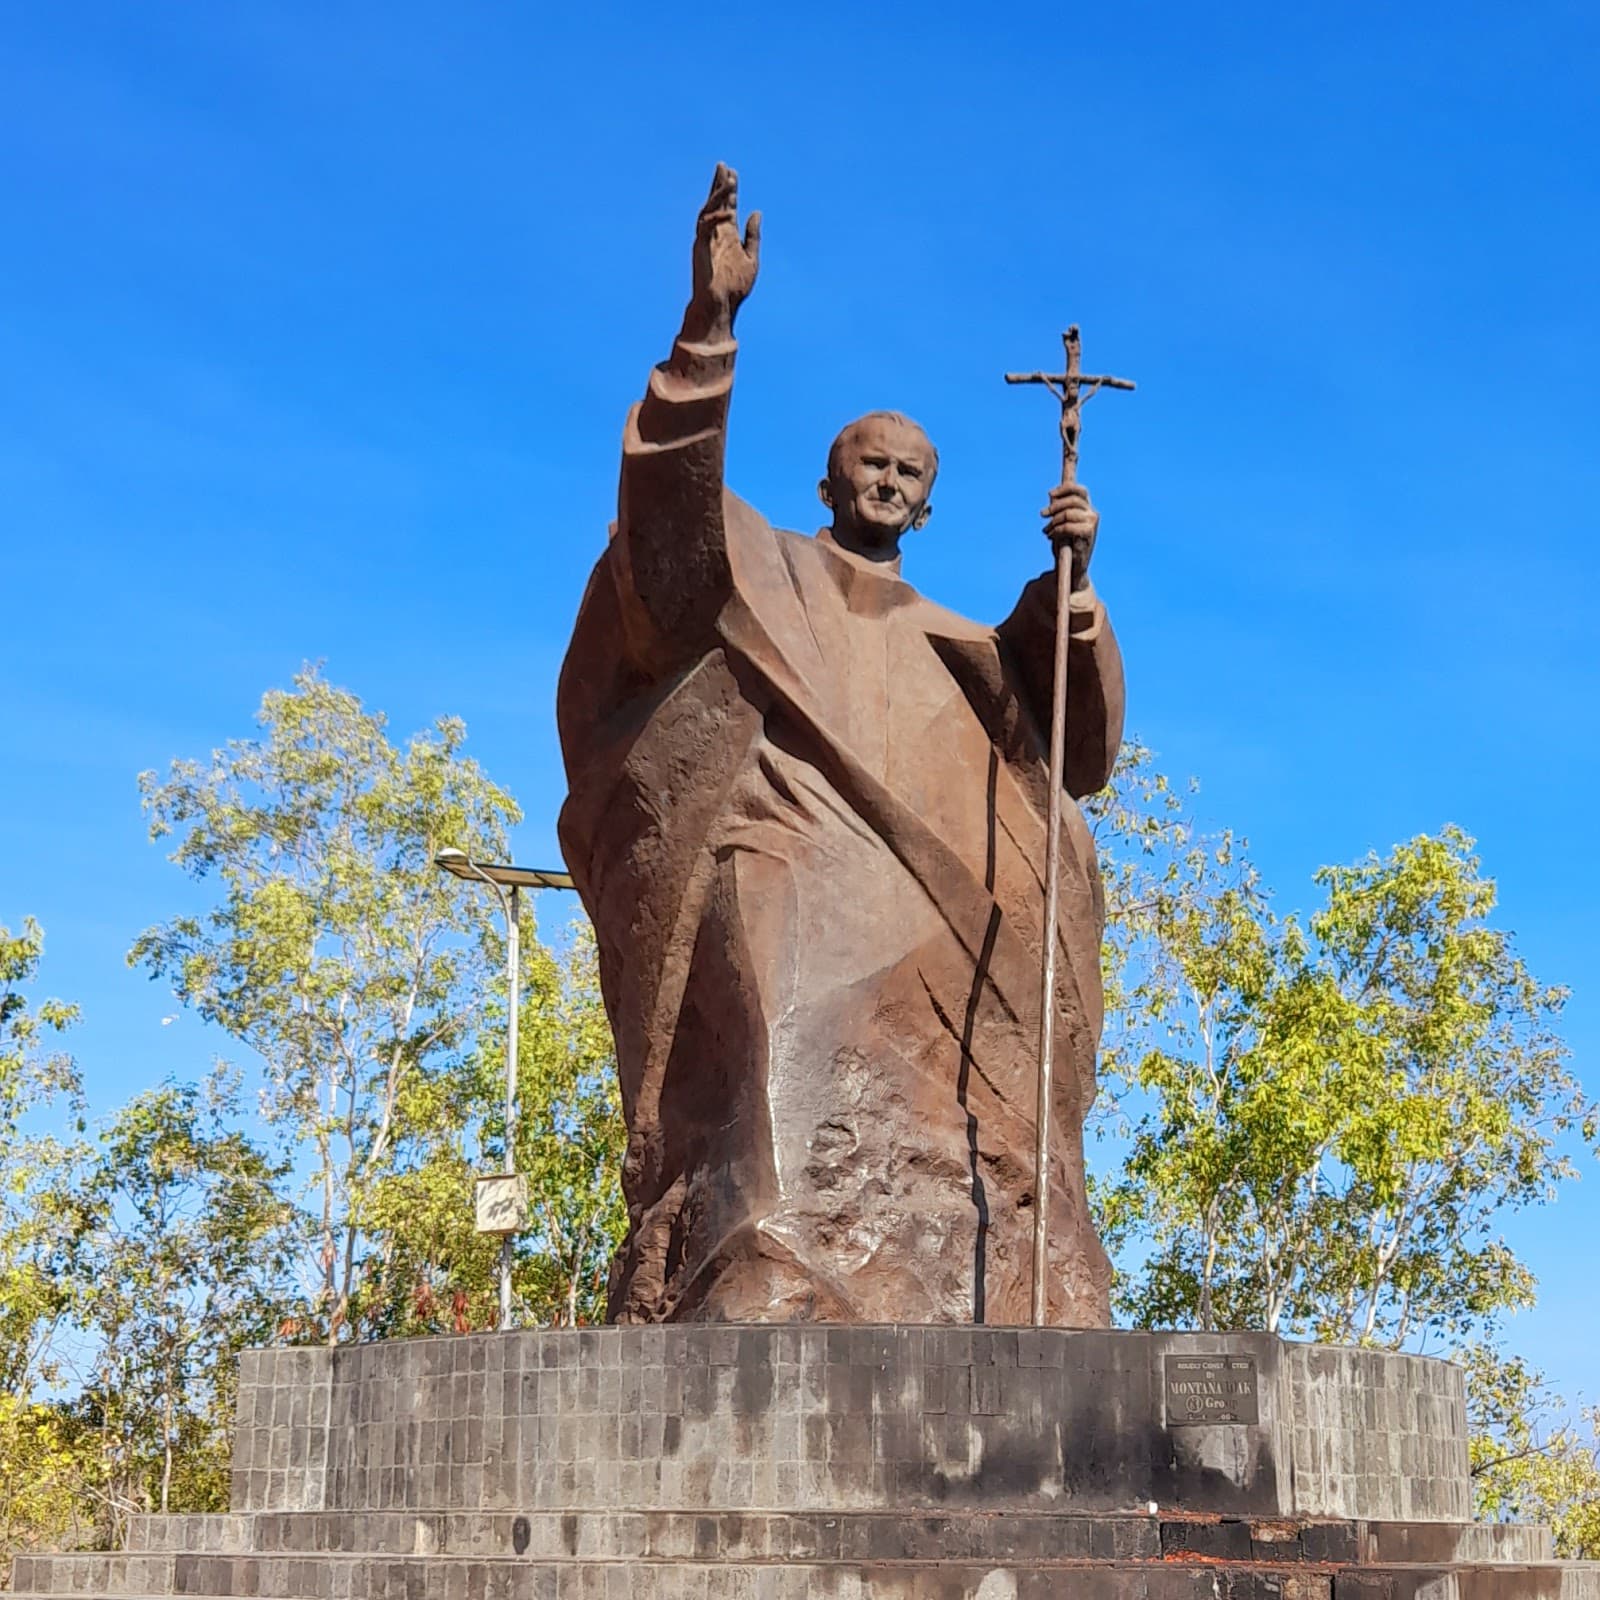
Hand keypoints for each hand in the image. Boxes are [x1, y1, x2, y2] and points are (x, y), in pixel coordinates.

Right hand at [685, 162, 760, 342]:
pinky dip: (714, 218)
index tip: (733, 173)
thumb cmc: (734, 288)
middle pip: (717, 204)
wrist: (721, 307)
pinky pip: (705, 227)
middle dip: (720, 185)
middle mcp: (717, 234)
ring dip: (717, 195)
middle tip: (723, 166)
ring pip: (710, 211)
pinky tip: (727, 211)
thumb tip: (756, 212)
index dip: (731, 190)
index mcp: (729, 236)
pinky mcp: (700, 248)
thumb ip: (753, 236)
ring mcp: (708, 240)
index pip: (729, 207)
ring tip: (725, 178)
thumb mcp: (751, 259)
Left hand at [1042, 482, 1098, 591]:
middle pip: (1071, 499)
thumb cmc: (1066, 545)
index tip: (1049, 494)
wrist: (1072, 567)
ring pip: (1067, 513)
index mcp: (1087, 509)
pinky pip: (1068, 526)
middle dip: (1054, 506)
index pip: (1079, 490)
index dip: (1064, 489)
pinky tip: (1052, 536)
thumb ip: (1059, 509)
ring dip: (1054, 521)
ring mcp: (1092, 523)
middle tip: (1043, 514)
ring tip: (1048, 530)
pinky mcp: (1088, 533)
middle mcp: (1092, 514)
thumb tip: (1051, 496)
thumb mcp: (1061, 523)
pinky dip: (1057, 530)